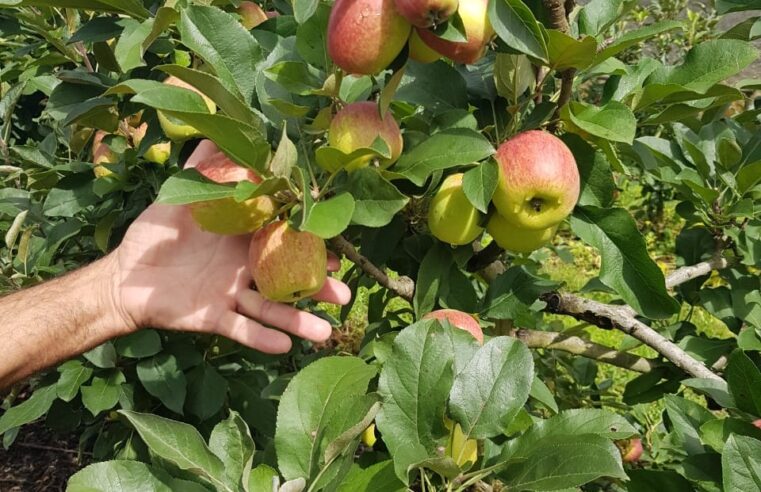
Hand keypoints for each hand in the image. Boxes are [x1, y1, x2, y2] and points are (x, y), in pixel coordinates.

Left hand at [112, 140, 349, 352]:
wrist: (126, 276)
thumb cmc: (156, 234)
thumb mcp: (181, 195)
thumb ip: (203, 167)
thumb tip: (220, 129)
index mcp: (244, 238)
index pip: (285, 240)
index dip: (311, 245)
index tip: (337, 250)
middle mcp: (245, 269)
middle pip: (288, 278)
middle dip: (317, 287)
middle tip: (343, 294)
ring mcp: (233, 295)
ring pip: (271, 309)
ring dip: (299, 321)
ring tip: (325, 332)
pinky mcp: (215, 318)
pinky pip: (241, 330)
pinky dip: (262, 338)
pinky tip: (285, 346)